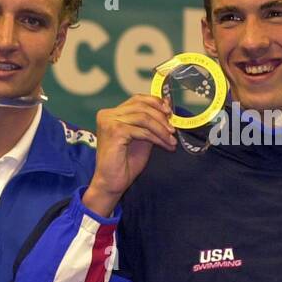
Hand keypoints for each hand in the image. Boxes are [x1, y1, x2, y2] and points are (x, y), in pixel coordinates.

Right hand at [82, 94, 175, 216]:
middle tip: (173, 130)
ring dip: (161, 129)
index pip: (137, 99)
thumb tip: (166, 105)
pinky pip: (141, 131)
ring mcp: (109, 122)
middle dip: (161, 117)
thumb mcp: (142, 137)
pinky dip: (156, 138)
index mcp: (112, 113)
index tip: (170, 113)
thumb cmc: (125, 163)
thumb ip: (150, 122)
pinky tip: (164, 145)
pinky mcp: (114, 132)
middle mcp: (108, 114)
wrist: (112, 182)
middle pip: (141, 106)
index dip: (156, 103)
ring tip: (171, 140)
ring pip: (143, 117)